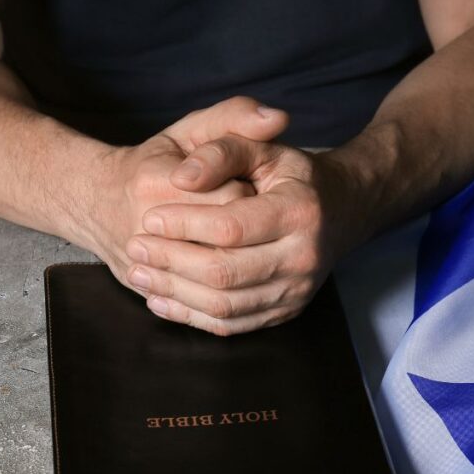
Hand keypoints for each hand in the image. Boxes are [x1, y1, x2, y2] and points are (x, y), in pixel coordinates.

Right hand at [76, 97, 289, 292]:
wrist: (96, 202)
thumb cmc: (155, 163)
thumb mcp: (190, 130)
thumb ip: (234, 117)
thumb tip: (278, 119)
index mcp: (158, 182)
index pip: (232, 202)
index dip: (251, 199)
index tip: (247, 191)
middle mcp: (144, 225)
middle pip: (227, 246)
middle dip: (250, 237)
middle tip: (247, 223)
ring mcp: (140, 264)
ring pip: (215, 285)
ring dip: (241, 271)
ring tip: (238, 247)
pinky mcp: (144, 290)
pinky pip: (197, 308)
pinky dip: (223, 301)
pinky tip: (230, 281)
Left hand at [123, 137, 368, 335]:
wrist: (338, 211)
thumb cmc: (289, 175)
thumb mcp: (262, 147)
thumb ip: (222, 149)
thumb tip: (182, 176)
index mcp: (299, 211)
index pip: (231, 227)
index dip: (184, 225)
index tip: (149, 219)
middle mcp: (303, 257)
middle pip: (225, 272)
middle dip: (172, 262)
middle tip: (135, 247)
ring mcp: (296, 291)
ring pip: (224, 305)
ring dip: (174, 292)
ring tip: (140, 274)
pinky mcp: (284, 313)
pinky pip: (231, 325)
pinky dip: (190, 317)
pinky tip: (160, 301)